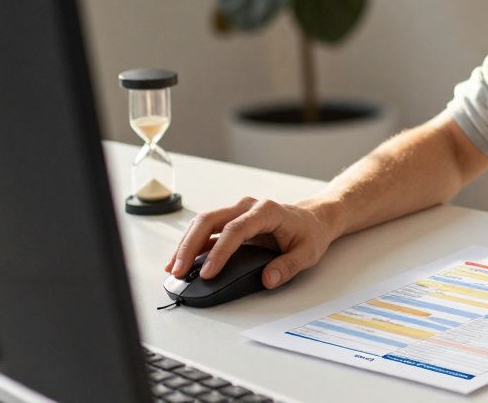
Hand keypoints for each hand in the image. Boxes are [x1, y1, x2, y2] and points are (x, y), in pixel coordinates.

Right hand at [165, 196, 337, 288]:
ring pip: (204, 223)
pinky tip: (182, 261)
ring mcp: (238, 211)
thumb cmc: (310, 233)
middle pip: (210, 220)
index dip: (219, 252)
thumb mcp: (307, 253)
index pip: (235, 230)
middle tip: (179, 271)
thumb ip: (288, 267)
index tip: (207, 273)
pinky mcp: (232, 221)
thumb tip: (268, 279)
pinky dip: (193, 244)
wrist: (313, 219)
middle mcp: (248, 207)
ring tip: (173, 268)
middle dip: (190, 246)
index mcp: (267, 211)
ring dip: (186, 244)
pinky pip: (208, 230)